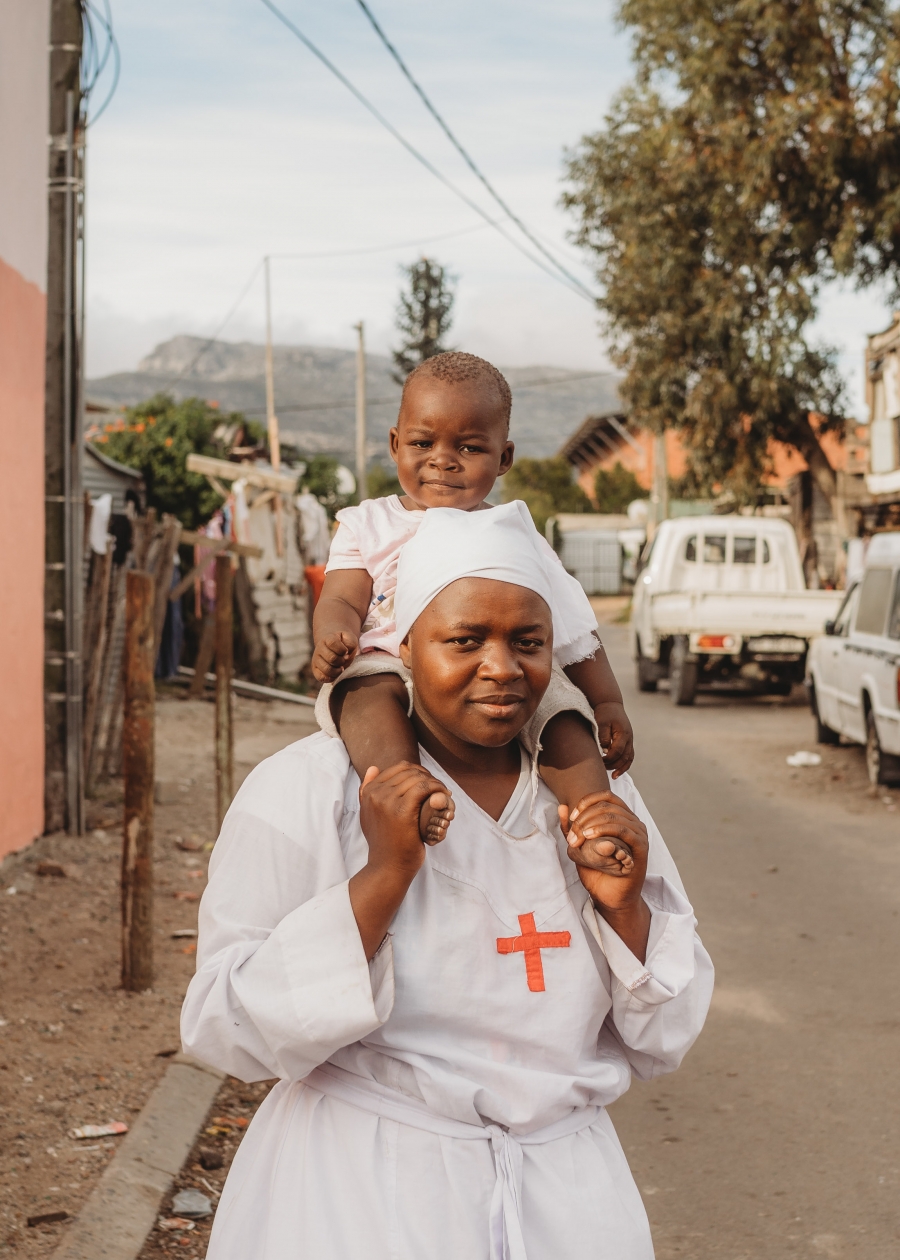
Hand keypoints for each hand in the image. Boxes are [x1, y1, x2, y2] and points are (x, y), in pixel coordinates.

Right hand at [312, 630, 358, 682]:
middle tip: (343, 660)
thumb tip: (346, 655)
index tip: (346, 651)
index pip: (333, 643)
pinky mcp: (315, 669)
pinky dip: (331, 678)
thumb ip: (351, 643)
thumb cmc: (344, 643)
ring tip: (341, 667)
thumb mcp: (350, 638)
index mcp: (327, 639)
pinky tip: (336, 673)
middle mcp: (319, 648)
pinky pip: (321, 677)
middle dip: (341, 661)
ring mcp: (316, 659)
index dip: (342, 649)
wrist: (334, 646)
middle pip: (331, 658)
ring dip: (337, 671)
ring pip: (327, 669)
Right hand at [350, 762, 453, 959]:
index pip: (399, 768)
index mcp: (368, 791)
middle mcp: (375, 793)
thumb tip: (373, 768)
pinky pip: (424, 788)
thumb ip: (367, 792)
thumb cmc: (383, 843)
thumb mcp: (369, 815)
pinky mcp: (402, 811)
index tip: (430, 784)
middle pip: (410, 771)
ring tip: (444, 794)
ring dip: (436, 783)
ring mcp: (387, 801)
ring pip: (418, 778)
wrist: (387, 867)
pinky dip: (438, 789)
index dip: (419, 772)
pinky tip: (444, 798)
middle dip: (429, 777)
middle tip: (440, 789)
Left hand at [558, 791, 647, 915]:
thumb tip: (562, 806)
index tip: (572, 817)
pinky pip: (623, 830)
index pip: (605, 796)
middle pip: (606, 806)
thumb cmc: (597, 871)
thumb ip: (571, 828)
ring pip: (613, 816)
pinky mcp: (641, 846)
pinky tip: (590, 838)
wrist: (610, 896)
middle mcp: (633, 821)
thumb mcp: (579, 846)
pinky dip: (604, 830)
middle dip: (584, 818)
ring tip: (578, 839)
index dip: (586, 802)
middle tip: (572, 836)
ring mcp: (639, 833)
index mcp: (621, 817)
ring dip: (590, 825)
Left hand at [594, 702, 633, 777]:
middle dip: (614, 766)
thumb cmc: (605, 712)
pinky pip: (629, 755)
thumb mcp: (602, 722)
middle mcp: (629, 738)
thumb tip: (604, 749)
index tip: (600, 761)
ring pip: (629, 758)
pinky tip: (617, 770)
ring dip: (622, 768)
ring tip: (613, 776)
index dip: (609, 759)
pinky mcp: (627, 741)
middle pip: (625, 757)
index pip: (617, 751)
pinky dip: (624, 764)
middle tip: (603, 769)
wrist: (611, 704)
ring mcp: (630, 740)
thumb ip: (603, 736)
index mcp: (623, 733)